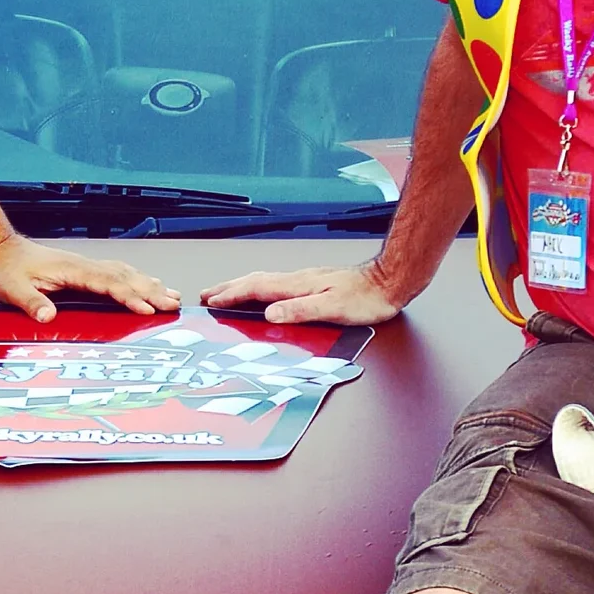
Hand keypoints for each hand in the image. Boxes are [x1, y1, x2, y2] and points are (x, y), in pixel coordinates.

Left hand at [0, 235, 177, 323]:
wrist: (1, 250)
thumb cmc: (7, 270)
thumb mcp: (11, 289)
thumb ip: (31, 303)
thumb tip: (48, 316)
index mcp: (71, 269)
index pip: (107, 283)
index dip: (128, 296)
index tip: (147, 308)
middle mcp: (84, 265)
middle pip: (125, 277)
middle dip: (151, 291)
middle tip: (174, 304)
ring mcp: (86, 266)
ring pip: (125, 273)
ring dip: (150, 284)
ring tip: (173, 296)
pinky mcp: (85, 270)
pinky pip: (118, 273)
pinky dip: (137, 279)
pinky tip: (149, 284)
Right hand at [197, 259, 404, 325]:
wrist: (388, 282)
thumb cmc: (366, 298)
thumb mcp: (333, 309)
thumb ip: (300, 310)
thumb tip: (270, 314)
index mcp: (297, 285)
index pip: (256, 289)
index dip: (231, 296)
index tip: (211, 302)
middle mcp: (298, 279)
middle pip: (254, 281)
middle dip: (228, 288)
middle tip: (206, 295)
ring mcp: (304, 280)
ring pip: (263, 281)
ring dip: (240, 286)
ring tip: (224, 293)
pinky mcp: (313, 284)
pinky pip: (275, 284)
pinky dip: (258, 288)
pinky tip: (261, 294)